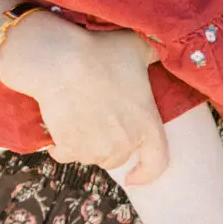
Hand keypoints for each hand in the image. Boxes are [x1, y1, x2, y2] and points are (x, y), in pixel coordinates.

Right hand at [0, 17, 167, 179]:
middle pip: (118, 157)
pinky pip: (66, 155)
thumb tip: (160, 50)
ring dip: (88, 145)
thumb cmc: (101, 52)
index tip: (134, 176)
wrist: (62, 62)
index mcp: (147, 125)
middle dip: (111, 145)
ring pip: (92, 157)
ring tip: (82, 119)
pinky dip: (63, 147)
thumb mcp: (138, 47)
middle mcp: (124, 143)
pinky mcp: (69, 148)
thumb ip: (153, 54)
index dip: (147, 172)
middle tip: (101, 121)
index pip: (157, 163)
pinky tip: (61, 128)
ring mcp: (95, 149)